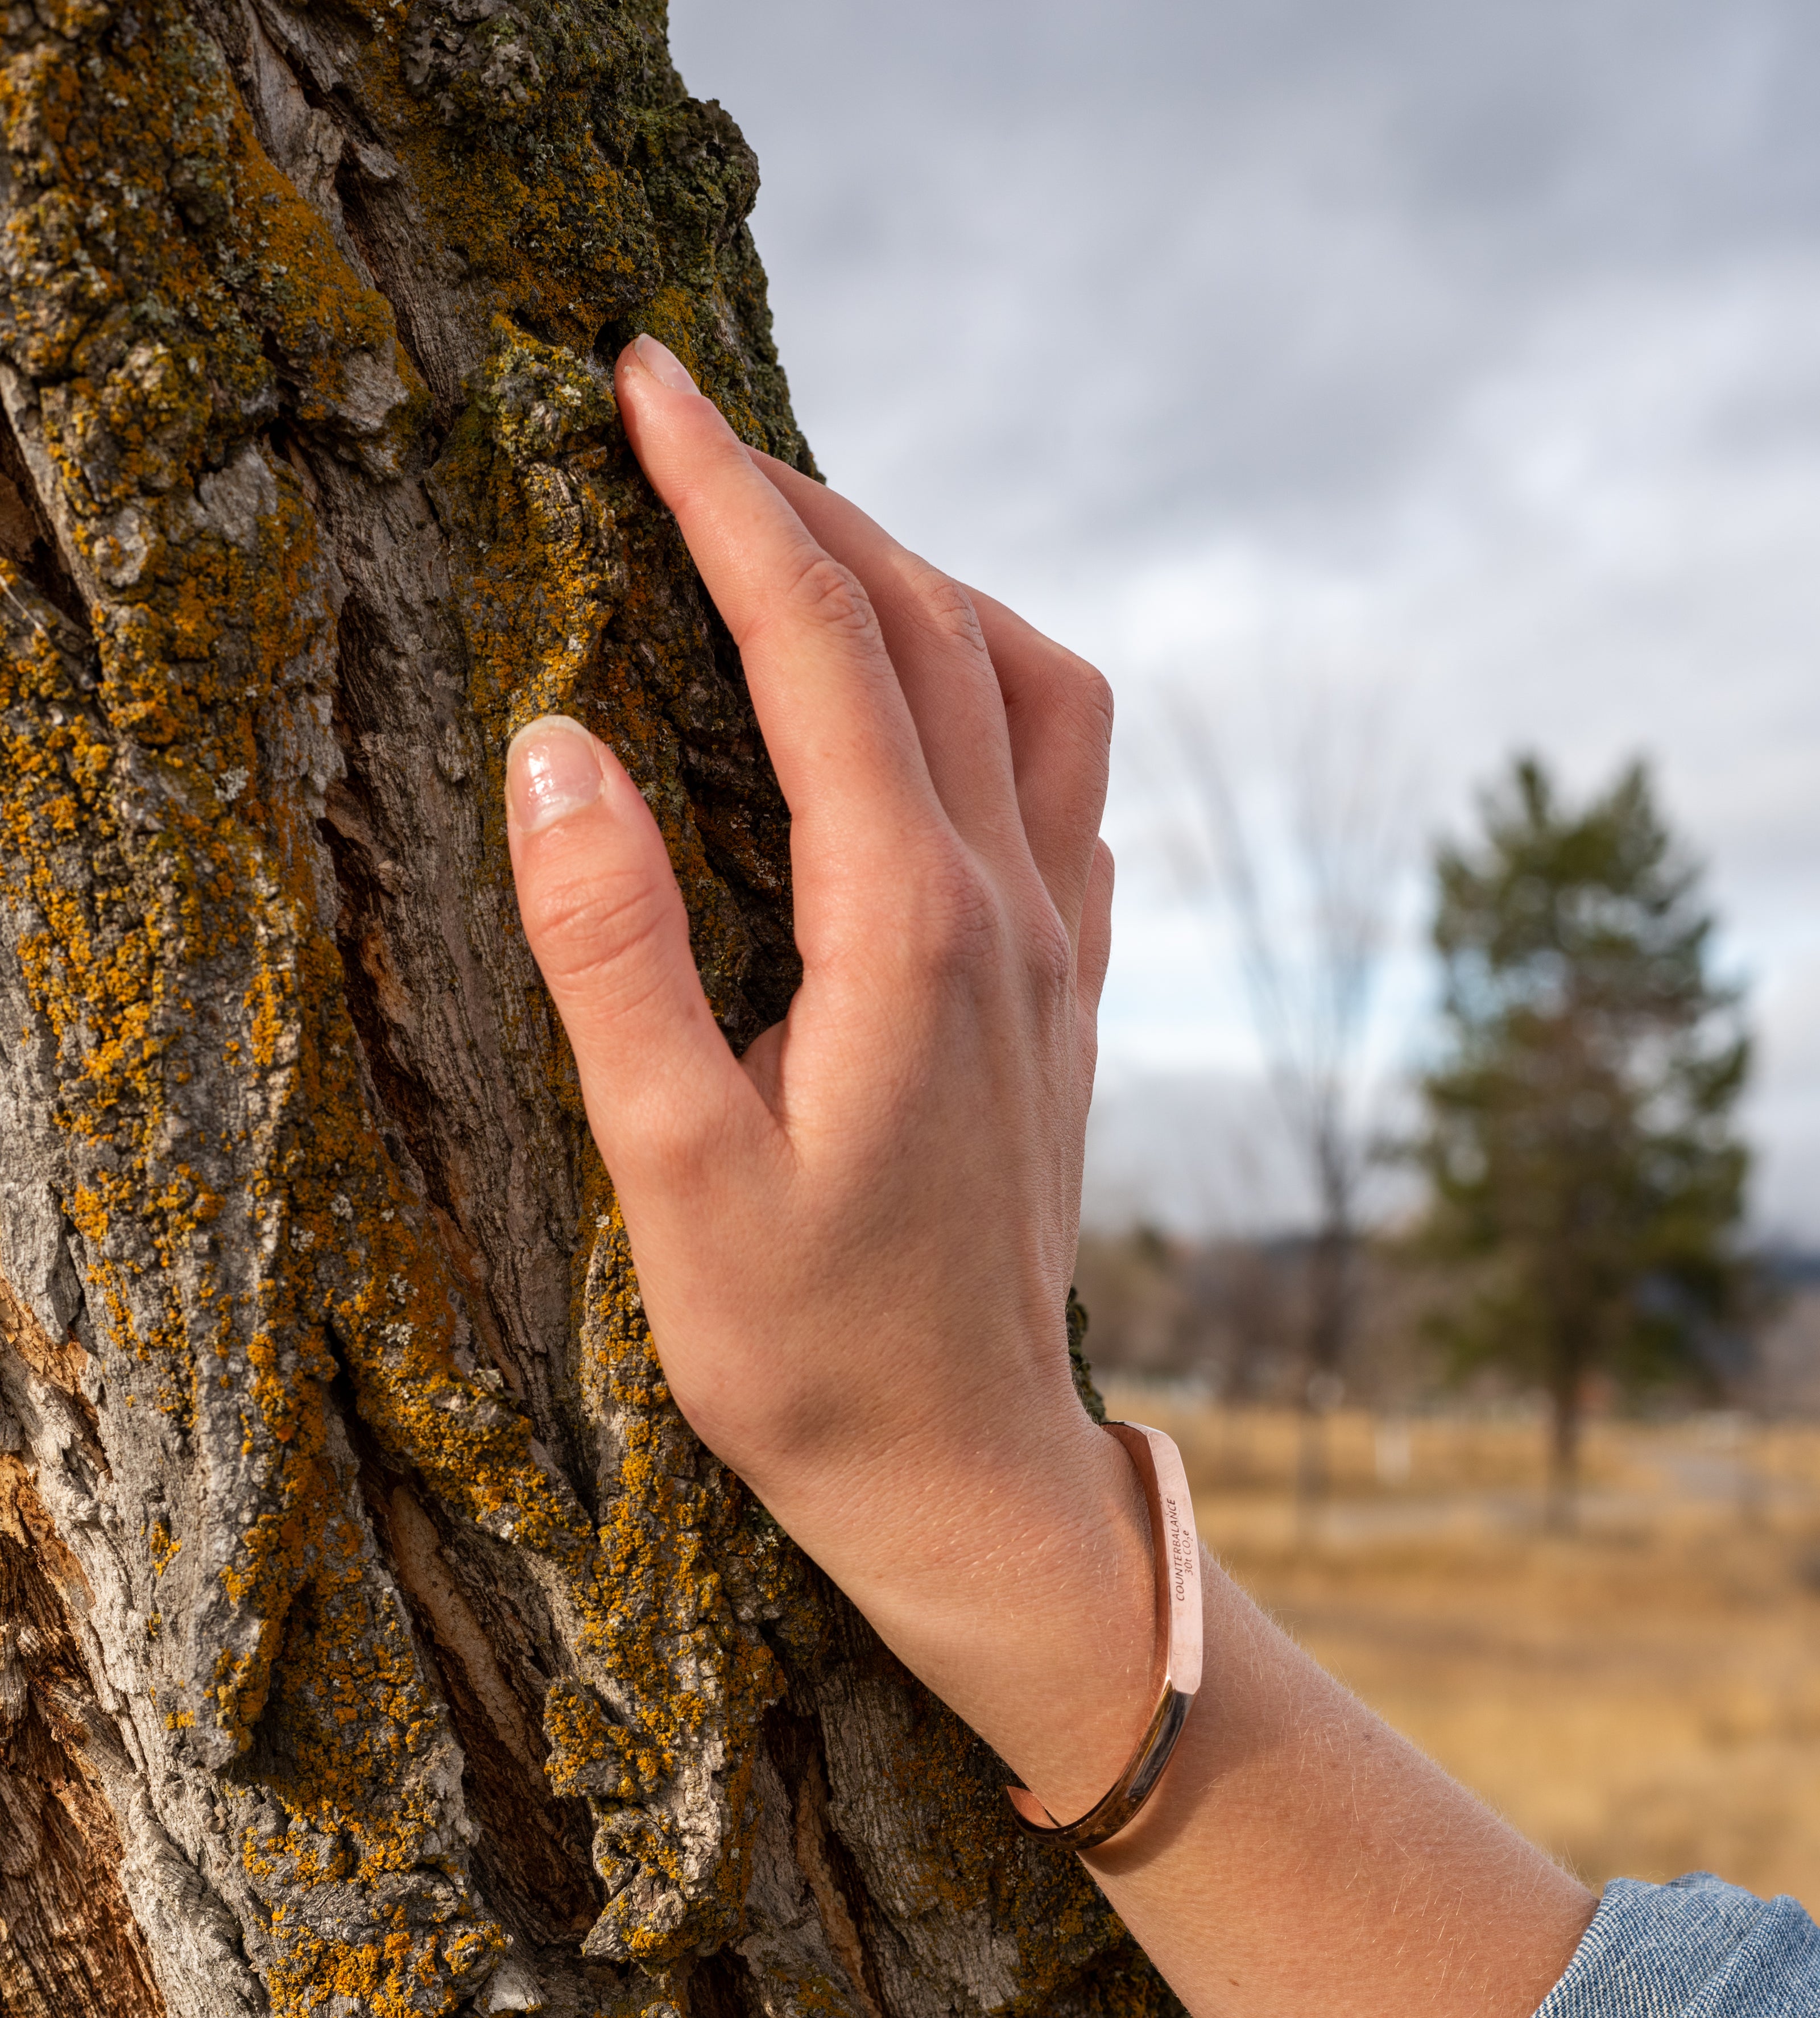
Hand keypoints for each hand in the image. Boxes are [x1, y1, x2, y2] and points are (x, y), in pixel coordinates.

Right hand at [507, 335, 1154, 1818]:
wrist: (966, 1475)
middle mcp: (1011, 913)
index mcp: (908, 935)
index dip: (730, 497)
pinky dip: (995, 692)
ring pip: (1029, 687)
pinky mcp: (1069, 996)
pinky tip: (926, 716)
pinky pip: (1065, 781)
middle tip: (692, 426)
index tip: (648, 382)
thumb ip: (613, 949)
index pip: (823, 649)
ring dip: (923, 586)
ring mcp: (1061, 951)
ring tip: (807, 552)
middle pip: (930, 632)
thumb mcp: (670, 1170)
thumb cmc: (810, 1356)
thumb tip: (556, 747)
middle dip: (809, 505)